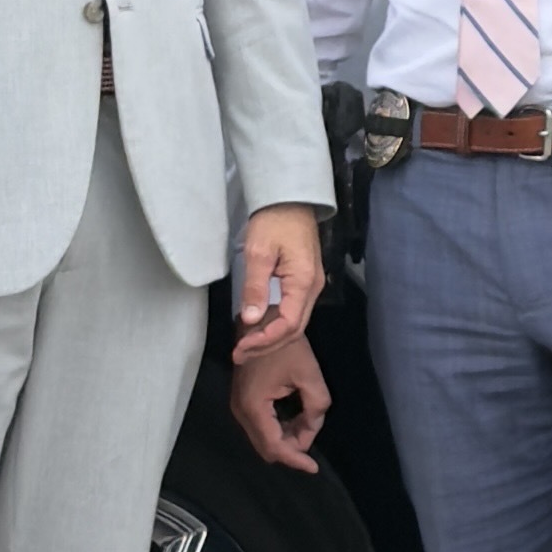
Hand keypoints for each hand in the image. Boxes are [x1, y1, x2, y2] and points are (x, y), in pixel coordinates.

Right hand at [228, 330, 331, 472]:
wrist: (262, 322)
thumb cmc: (286, 345)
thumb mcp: (310, 375)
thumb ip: (316, 408)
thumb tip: (311, 429)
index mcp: (254, 407)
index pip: (274, 446)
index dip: (295, 459)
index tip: (314, 467)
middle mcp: (240, 411)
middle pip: (266, 447)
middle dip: (291, 450)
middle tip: (312, 442)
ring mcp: (238, 406)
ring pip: (262, 439)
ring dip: (285, 439)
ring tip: (306, 428)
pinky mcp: (241, 400)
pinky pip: (260, 426)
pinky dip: (277, 429)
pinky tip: (294, 422)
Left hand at [233, 205, 324, 357]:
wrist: (290, 198)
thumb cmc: (274, 221)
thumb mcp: (259, 253)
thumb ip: (255, 288)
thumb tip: (251, 320)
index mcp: (303, 283)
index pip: (288, 324)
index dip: (265, 340)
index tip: (242, 347)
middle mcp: (312, 288)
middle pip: (294, 329)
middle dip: (267, 345)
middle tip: (240, 354)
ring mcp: (310, 285)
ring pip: (295, 322)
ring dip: (271, 337)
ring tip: (246, 345)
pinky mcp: (304, 280)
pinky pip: (293, 311)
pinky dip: (276, 324)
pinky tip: (259, 327)